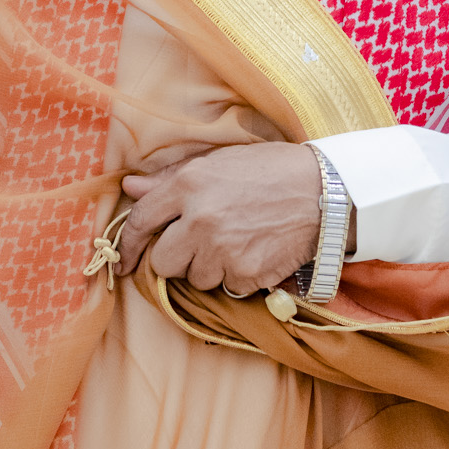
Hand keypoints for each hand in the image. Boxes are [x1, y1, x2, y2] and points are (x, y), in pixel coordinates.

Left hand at [117, 142, 323, 294]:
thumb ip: (170, 179)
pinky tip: (256, 252)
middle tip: (200, 244)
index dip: (128, 245)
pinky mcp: (247, 272)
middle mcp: (201, 218)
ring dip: (210, 268)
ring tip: (236, 242)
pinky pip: (228, 286)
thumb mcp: (219, 162)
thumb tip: (129, 187)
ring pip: (196, 278)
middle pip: (164, 261)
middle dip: (177, 258)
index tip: (123, 261)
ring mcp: (223, 249)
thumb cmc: (270, 171)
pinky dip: (239, 276)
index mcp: (189, 184)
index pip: (142, 221)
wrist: (325, 192)